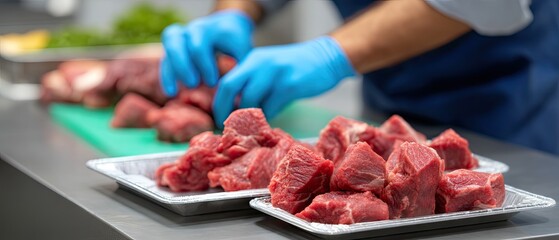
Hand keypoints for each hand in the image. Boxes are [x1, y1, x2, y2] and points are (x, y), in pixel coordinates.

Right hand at [160, 10, 253, 95]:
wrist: (228, 26)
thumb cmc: (237, 44)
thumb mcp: (243, 52)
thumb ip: (240, 68)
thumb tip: (239, 93)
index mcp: (212, 30)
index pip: (200, 47)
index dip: (205, 66)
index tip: (214, 83)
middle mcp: (195, 29)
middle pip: (180, 43)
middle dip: (185, 67)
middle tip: (194, 85)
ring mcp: (183, 34)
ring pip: (170, 45)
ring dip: (174, 69)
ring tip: (177, 91)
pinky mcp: (174, 44)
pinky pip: (165, 57)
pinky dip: (166, 75)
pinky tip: (171, 92)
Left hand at [213, 36, 355, 127]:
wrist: (326, 57)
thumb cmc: (295, 68)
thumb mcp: (270, 67)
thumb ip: (253, 82)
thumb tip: (237, 109)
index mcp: (252, 60)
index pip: (226, 82)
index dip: (220, 103)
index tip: (221, 120)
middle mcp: (259, 63)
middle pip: (230, 88)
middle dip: (226, 111)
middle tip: (230, 128)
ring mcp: (274, 73)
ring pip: (250, 100)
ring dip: (250, 118)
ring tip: (254, 126)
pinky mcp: (290, 84)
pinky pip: (271, 107)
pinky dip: (269, 116)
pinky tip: (274, 117)